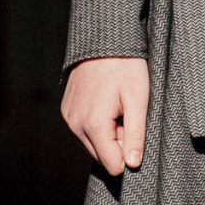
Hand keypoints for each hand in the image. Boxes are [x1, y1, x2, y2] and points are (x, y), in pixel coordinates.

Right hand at [62, 55, 150, 176]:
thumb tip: (132, 165)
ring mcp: (68, 117)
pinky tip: (106, 103)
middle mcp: (75, 125)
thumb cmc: (125, 67)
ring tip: (117, 107)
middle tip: (127, 116)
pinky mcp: (66, 110)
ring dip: (108, 134)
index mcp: (94, 125)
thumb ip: (135, 135)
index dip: (128, 153)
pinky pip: (83, 130)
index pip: (113, 165)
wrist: (103, 40)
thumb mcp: (138, 99)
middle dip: (118, 144)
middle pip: (101, 156)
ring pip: (92, 144)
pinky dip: (96, 125)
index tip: (134, 129)